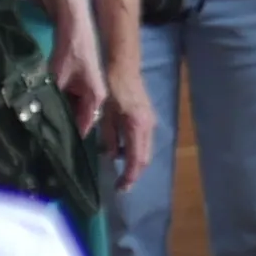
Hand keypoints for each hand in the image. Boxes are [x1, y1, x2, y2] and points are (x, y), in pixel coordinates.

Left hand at [39, 0, 110, 135]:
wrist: (72, 20)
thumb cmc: (70, 49)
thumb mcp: (56, 76)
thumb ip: (48, 97)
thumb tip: (32, 118)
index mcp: (95, 98)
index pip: (82, 128)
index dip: (67, 140)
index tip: (51, 151)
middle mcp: (92, 96)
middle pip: (74, 119)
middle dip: (57, 126)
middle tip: (37, 139)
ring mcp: (82, 88)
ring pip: (67, 108)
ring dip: (52, 113)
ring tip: (33, 126)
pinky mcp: (73, 80)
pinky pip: (63, 97)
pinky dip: (51, 101)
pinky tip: (35, 106)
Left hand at [98, 70, 155, 188]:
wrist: (124, 67)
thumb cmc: (112, 88)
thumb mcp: (105, 114)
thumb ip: (109, 137)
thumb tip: (112, 156)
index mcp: (137, 127)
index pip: (137, 160)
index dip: (130, 177)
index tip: (120, 188)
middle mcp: (148, 127)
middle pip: (145, 158)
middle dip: (134, 174)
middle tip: (122, 185)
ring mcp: (151, 121)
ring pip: (146, 150)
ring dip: (135, 163)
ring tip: (122, 172)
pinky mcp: (148, 117)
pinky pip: (144, 141)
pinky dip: (136, 151)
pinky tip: (124, 152)